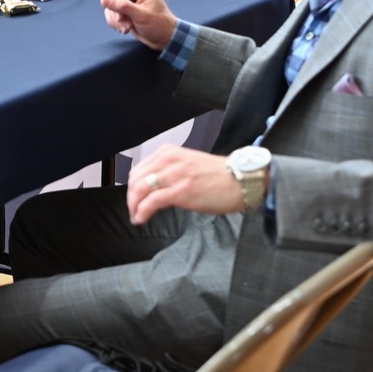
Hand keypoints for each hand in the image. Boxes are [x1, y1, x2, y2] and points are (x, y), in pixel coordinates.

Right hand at [100, 0, 176, 51]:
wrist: (164, 38)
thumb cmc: (159, 25)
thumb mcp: (140, 15)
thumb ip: (122, 6)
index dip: (117, 6)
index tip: (121, 19)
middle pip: (113, 0)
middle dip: (117, 15)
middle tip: (126, 26)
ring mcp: (130, 1)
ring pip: (111, 8)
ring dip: (116, 21)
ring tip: (126, 29)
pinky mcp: (126, 11)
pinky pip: (113, 14)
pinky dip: (116, 23)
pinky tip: (125, 29)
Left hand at [125, 144, 247, 224]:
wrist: (241, 181)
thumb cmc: (218, 176)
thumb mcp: (187, 164)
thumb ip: (168, 171)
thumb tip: (152, 187)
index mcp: (168, 153)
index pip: (138, 170)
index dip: (132, 187)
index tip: (134, 199)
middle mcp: (168, 160)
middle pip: (135, 180)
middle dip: (131, 198)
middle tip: (134, 210)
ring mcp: (174, 175)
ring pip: (139, 190)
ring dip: (134, 206)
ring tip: (137, 216)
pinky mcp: (180, 191)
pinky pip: (151, 202)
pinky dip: (142, 211)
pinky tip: (142, 218)